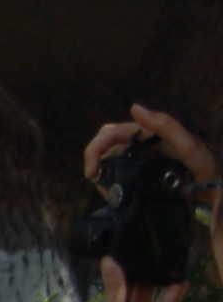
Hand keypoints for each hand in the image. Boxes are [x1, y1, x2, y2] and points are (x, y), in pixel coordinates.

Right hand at [86, 103, 217, 190]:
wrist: (215, 192)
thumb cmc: (205, 168)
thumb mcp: (190, 146)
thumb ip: (166, 125)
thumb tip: (133, 107)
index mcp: (149, 133)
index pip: (112, 133)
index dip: (95, 149)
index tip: (92, 173)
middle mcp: (142, 143)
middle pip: (106, 145)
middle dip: (94, 160)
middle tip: (94, 181)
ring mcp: (142, 159)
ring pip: (109, 160)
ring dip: (102, 174)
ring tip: (107, 193)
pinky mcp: (144, 174)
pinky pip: (120, 173)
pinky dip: (112, 182)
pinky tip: (115, 194)